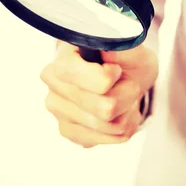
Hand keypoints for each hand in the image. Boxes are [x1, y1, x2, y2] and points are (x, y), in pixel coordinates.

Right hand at [40, 41, 157, 147]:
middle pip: (104, 107)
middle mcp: (53, 83)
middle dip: (127, 95)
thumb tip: (108, 50)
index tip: (116, 69)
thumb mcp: (132, 47)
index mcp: (63, 56)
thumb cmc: (125, 59)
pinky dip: (123, 127)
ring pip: (109, 125)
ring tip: (125, 96)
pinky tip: (120, 112)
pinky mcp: (68, 130)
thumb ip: (121, 46)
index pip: (79, 75)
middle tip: (128, 83)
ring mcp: (58, 109)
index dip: (108, 76)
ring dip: (126, 112)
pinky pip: (108, 138)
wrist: (124, 75)